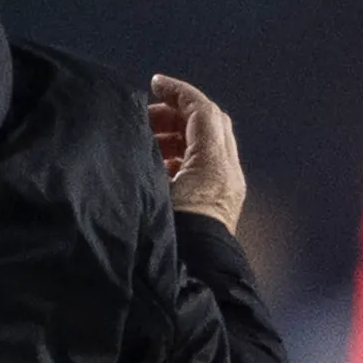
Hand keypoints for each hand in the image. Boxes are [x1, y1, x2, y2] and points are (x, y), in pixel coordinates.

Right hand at [149, 74, 246, 231]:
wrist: (192, 278)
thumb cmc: (167, 232)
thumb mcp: (151, 187)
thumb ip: (148, 153)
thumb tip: (135, 131)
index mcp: (213, 163)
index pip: (202, 111)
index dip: (177, 91)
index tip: (152, 84)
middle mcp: (227, 171)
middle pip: (211, 122)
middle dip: (178, 110)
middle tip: (146, 114)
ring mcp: (227, 186)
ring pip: (209, 141)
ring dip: (179, 131)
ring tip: (147, 138)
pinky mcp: (220, 201)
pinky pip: (206, 161)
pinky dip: (183, 150)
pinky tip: (157, 162)